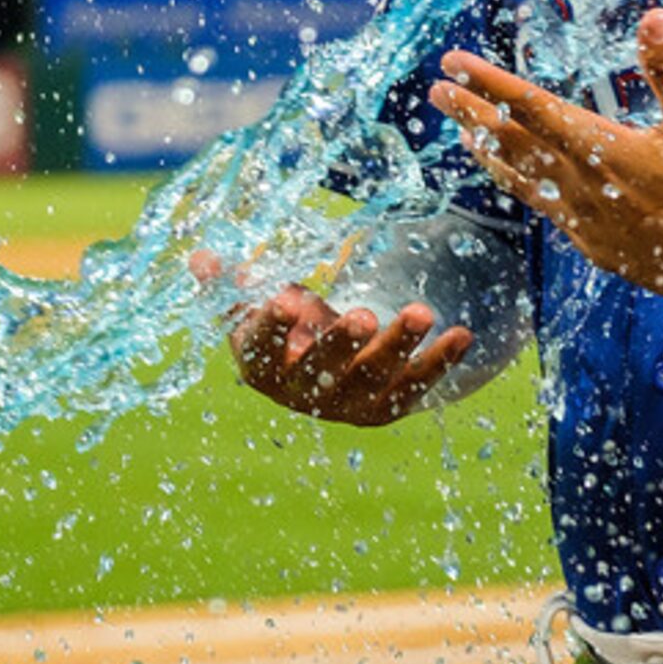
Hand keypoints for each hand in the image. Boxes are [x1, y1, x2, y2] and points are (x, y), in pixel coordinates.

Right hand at [199, 252, 472, 427]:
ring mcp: (350, 403)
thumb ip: (231, 285)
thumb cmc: (289, 332)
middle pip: (324, 370)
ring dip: (400, 344)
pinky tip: (462, 333)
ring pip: (376, 377)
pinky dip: (441, 360)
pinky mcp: (389, 406)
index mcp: (265, 368)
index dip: (274, 327)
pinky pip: (417, 384)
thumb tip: (200, 257)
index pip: (263, 351)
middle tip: (364, 314)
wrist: (328, 376)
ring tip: (421, 311)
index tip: (285, 299)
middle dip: (345, 343)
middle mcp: (306, 395)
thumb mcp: (257, 308)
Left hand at [428, 9, 662, 324]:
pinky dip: (520, 186)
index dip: (488, 82)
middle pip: (512, 143)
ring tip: (463, 134)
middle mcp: (581, 186)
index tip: (453, 62)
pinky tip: (520, 181)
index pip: (530, 107)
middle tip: (437, 91)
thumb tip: (652, 17)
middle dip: (472, 113)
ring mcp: (582, 220)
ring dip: (489, 152)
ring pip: (521, 179)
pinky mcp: (593, 244)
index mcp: (603, 149)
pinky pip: (543, 207)